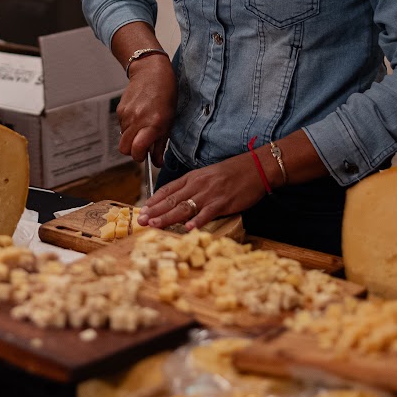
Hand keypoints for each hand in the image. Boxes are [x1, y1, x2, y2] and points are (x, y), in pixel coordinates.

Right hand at [116, 55, 174, 168]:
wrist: (151, 72)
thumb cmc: (165, 94)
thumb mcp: (169, 121)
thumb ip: (161, 144)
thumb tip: (157, 162)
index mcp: (153, 124)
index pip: (136, 149)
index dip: (139, 157)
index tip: (144, 156)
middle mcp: (137, 120)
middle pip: (124, 148)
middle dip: (132, 151)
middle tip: (142, 145)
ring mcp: (126, 114)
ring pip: (123, 137)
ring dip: (131, 137)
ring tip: (143, 125)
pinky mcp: (120, 109)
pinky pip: (121, 126)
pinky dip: (129, 126)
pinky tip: (138, 115)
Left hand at [138, 153, 270, 229]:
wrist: (256, 167)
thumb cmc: (232, 173)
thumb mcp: (208, 176)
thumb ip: (193, 187)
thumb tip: (179, 201)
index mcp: (193, 177)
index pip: (168, 190)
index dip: (154, 201)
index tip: (142, 210)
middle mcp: (198, 185)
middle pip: (172, 200)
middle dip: (154, 211)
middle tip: (140, 221)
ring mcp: (210, 194)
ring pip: (184, 207)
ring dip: (168, 217)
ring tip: (155, 225)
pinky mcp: (223, 202)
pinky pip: (208, 213)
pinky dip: (198, 221)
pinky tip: (188, 229)